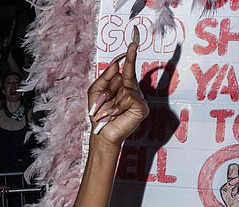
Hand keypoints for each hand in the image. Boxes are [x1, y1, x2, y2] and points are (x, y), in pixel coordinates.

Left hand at [88, 28, 148, 146]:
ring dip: (112, 99)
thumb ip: (106, 75)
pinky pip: (129, 97)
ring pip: (126, 87)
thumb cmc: (99, 114)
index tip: (134, 41)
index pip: (128, 68)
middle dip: (119, 75)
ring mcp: (139, 99)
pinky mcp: (142, 108)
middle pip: (127, 74)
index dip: (131, 54)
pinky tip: (115, 114)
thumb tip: (118, 61)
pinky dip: (118, 106)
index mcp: (123, 86)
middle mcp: (133, 91)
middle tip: (115, 79)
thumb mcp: (96, 91)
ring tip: (108, 111)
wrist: (101, 133)